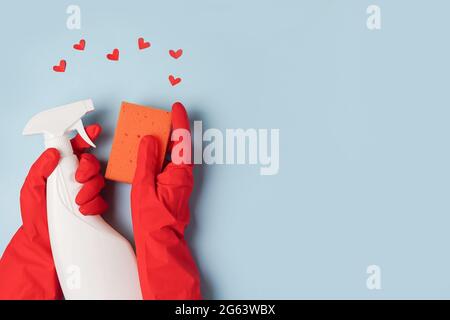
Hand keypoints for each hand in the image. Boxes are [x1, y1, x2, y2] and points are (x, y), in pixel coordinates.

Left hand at [0, 124, 106, 298]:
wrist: (44, 243)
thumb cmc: (35, 216)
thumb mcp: (31, 189)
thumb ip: (40, 169)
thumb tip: (53, 153)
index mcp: (60, 169)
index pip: (75, 148)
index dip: (86, 137)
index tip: (95, 130)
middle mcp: (75, 178)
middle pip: (92, 162)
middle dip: (89, 168)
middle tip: (80, 179)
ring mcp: (86, 191)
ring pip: (99, 180)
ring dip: (90, 190)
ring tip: (78, 202)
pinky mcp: (94, 206)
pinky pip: (103, 199)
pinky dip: (95, 205)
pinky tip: (85, 211)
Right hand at [131, 102, 200, 299]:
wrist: (160, 241)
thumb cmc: (153, 218)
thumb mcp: (144, 185)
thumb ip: (147, 160)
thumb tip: (149, 139)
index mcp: (180, 172)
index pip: (182, 140)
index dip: (179, 121)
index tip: (177, 106)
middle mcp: (183, 175)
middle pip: (179, 146)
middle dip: (170, 130)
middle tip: (159, 117)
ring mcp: (179, 181)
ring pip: (173, 156)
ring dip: (164, 143)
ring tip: (150, 132)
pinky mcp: (174, 187)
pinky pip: (168, 166)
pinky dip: (159, 157)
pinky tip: (147, 155)